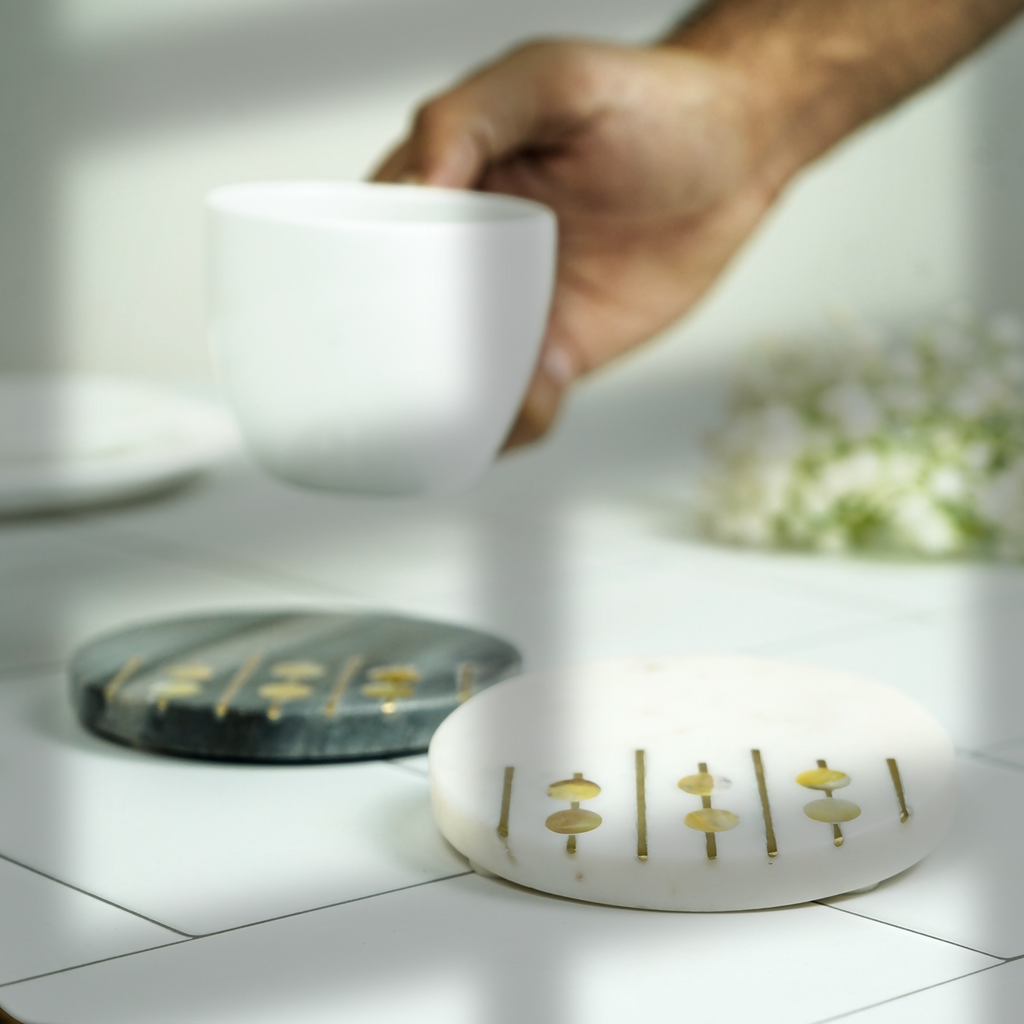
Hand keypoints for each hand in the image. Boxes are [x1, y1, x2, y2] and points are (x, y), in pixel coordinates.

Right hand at [372, 41, 775, 446]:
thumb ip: (470, 118)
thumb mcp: (554, 81)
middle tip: (444, 372)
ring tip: (511, 380)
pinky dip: (518, 421)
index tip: (382, 325)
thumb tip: (410, 189)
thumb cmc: (650, 105)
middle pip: (403, 337)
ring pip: (453, 386)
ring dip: (465, 406)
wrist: (736, 159)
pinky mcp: (551, 354)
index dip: (362, 298)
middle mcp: (463, 261)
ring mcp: (506, 313)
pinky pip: (515, 410)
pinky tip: (547, 388)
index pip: (368, 256)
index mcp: (439, 193)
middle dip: (408, 372)